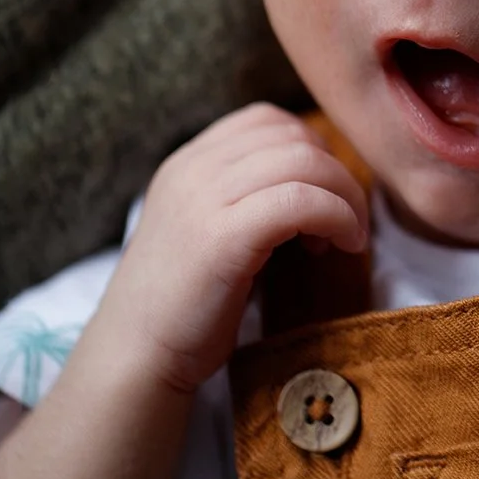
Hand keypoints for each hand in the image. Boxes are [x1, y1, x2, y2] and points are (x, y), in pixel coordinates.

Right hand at [95, 103, 368, 393]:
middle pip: (293, 136)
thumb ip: (246, 198)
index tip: (321, 195)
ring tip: (345, 238)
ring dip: (344, 196)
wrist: (134, 359)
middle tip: (344, 223)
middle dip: (336, 174)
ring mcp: (203, 199)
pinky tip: (340, 246)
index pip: (266, 120)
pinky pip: (301, 201)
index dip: (311, 149)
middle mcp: (192, 169)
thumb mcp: (209, 230)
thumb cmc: (183, 306)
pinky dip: (337, 217)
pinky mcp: (222, 237)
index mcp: (187, 163)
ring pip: (304, 161)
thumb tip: (318, 184)